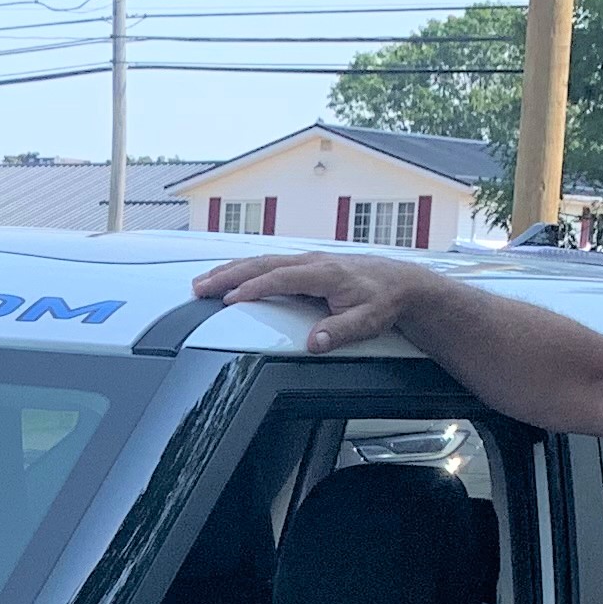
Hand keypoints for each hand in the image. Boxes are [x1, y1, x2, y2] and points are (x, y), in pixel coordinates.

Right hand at [191, 250, 431, 352]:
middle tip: (200, 287)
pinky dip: (246, 269)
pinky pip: (269, 264)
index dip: (252, 288)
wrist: (402, 284)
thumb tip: (314, 342)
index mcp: (323, 273)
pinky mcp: (307, 265)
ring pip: (261, 261)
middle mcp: (312, 262)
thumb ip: (339, 331)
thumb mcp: (367, 321)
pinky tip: (232, 276)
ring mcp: (308, 261)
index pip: (279, 278)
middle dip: (227, 275)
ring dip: (231, 271)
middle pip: (261, 265)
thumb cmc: (384, 300)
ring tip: (204, 282)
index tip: (229, 300)